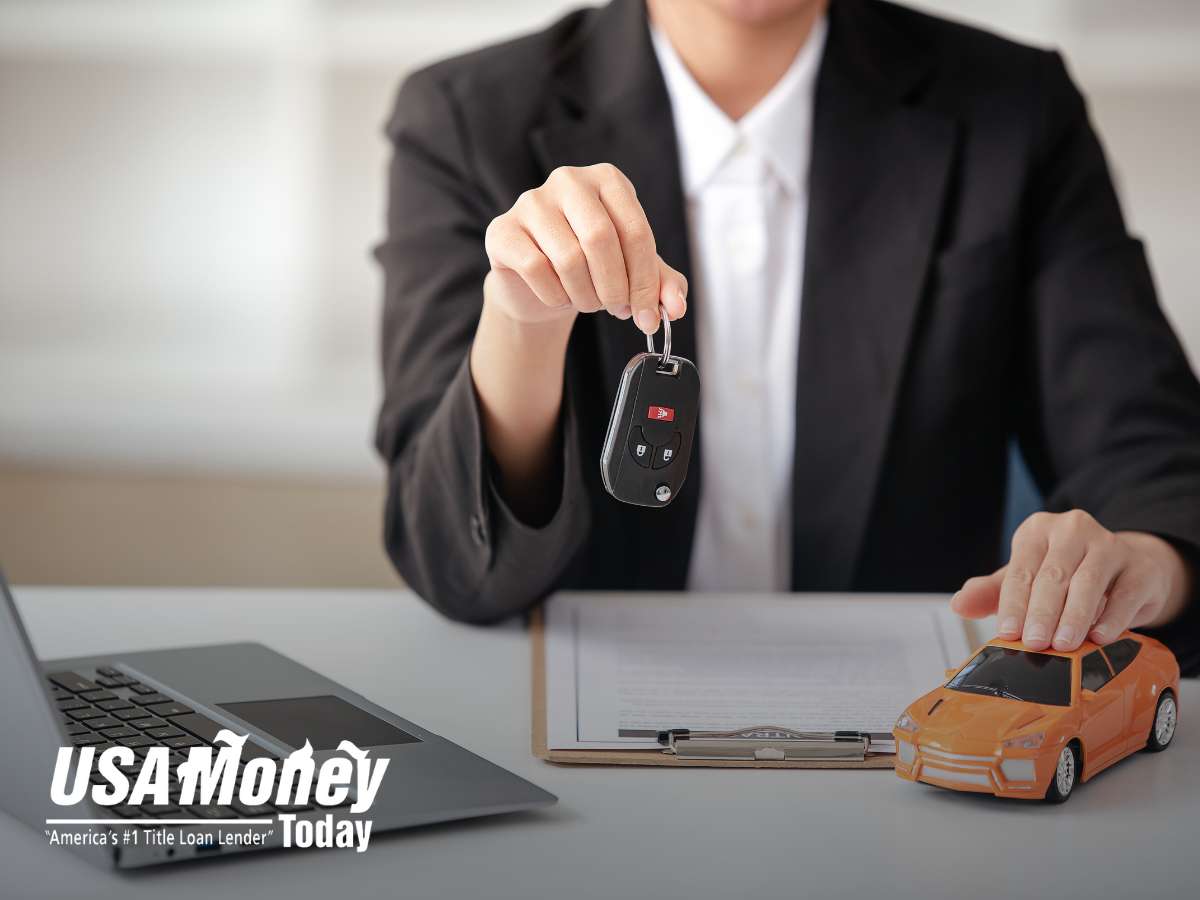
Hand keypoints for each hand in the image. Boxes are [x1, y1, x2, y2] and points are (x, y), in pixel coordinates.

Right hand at [483, 163, 686, 334]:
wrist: (537, 281)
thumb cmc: (591, 267)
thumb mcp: (634, 272)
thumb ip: (662, 284)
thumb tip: (675, 307)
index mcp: (608, 180)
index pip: (635, 230)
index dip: (646, 280)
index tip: (649, 315)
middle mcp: (569, 180)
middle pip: (600, 239)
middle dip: (615, 287)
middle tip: (618, 310)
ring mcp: (531, 202)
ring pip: (568, 258)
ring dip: (585, 295)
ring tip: (589, 302)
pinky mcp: (502, 230)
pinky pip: (536, 269)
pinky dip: (555, 295)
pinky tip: (559, 296)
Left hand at [951, 510, 1192, 650]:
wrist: (1127, 569)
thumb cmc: (1068, 575)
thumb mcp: (1026, 579)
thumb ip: (991, 593)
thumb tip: (958, 605)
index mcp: (1037, 531)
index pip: (1020, 570)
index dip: (1013, 604)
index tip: (1007, 632)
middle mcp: (1073, 530)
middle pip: (1052, 576)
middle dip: (1041, 613)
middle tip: (1034, 643)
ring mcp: (1110, 546)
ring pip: (1087, 583)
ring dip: (1073, 617)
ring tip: (1063, 644)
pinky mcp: (1140, 568)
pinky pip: (1124, 594)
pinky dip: (1111, 618)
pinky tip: (1100, 637)